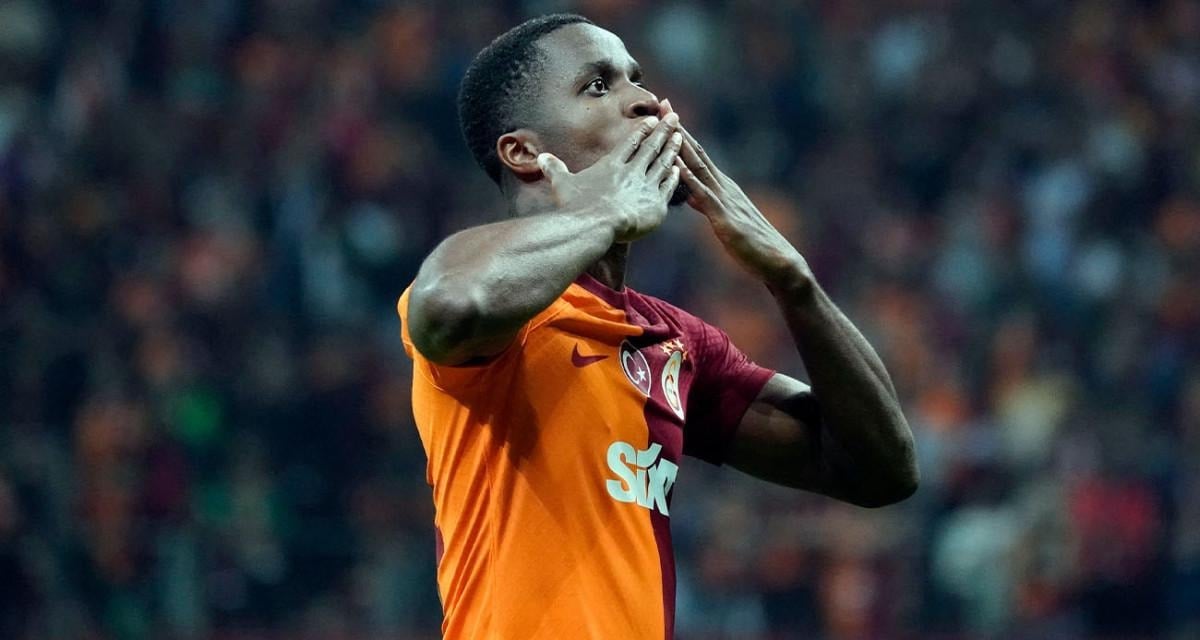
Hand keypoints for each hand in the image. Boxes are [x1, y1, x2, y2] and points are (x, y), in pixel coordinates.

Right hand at [537, 113, 682, 241]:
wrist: (594, 225)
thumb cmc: (577, 206)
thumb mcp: (563, 185)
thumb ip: (555, 169)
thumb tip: (541, 157)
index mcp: (612, 165)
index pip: (630, 143)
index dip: (642, 131)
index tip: (653, 120)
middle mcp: (632, 171)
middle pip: (651, 147)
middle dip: (664, 130)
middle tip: (676, 116)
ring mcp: (645, 187)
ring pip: (662, 163)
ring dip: (672, 149)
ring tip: (681, 136)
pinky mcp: (655, 205)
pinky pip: (668, 187)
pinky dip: (674, 176)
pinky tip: (679, 168)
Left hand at [672, 121, 811, 286]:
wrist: (779, 262)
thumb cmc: (752, 245)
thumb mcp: (723, 220)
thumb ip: (706, 204)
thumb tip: (690, 195)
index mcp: (723, 188)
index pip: (698, 156)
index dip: (682, 134)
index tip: (668, 112)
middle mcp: (724, 187)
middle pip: (697, 153)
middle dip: (678, 128)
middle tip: (662, 103)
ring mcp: (725, 200)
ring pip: (699, 167)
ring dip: (681, 145)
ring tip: (667, 124)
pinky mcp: (725, 218)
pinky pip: (704, 196)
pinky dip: (689, 179)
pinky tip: (676, 167)